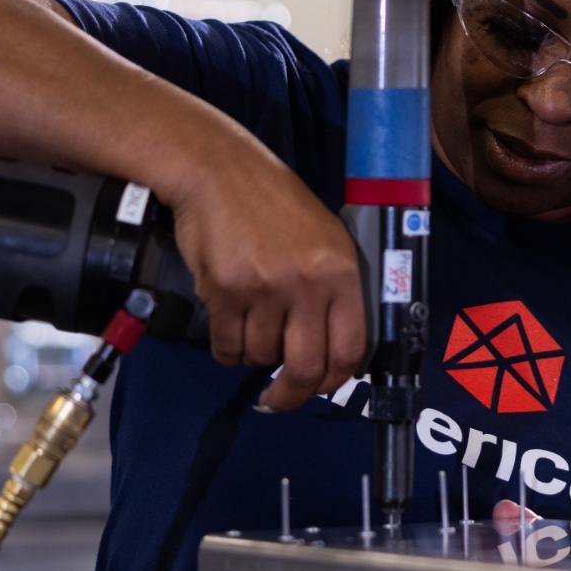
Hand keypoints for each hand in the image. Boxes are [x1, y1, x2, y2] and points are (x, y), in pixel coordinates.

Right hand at [160, 138, 365, 411]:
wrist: (220, 172)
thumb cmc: (274, 203)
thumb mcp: (326, 237)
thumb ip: (333, 291)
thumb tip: (331, 350)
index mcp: (341, 272)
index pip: (349, 349)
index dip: (334, 381)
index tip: (320, 388)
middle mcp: (307, 283)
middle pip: (305, 368)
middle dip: (290, 395)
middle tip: (277, 399)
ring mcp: (265, 288)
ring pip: (260, 356)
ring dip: (252, 356)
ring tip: (250, 330)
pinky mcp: (225, 291)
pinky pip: (226, 345)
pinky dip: (226, 349)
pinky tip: (228, 327)